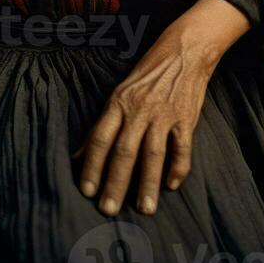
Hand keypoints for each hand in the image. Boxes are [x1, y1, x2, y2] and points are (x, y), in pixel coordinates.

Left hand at [72, 20, 218, 216]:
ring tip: (144, 209)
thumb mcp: (118, 94)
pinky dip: (178, 168)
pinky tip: (171, 185)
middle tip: (109, 210)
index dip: (92, 165)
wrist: (182, 52)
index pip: (100, 138)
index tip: (86, 191)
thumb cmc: (146, 77)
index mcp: (118, 103)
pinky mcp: (186, 118)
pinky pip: (181, 148)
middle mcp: (139, 109)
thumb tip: (77, 155)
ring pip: (153, 154)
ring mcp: (163, 114)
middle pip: (124, 151)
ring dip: (148, 184)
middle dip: (115, 183)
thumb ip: (102, 126)